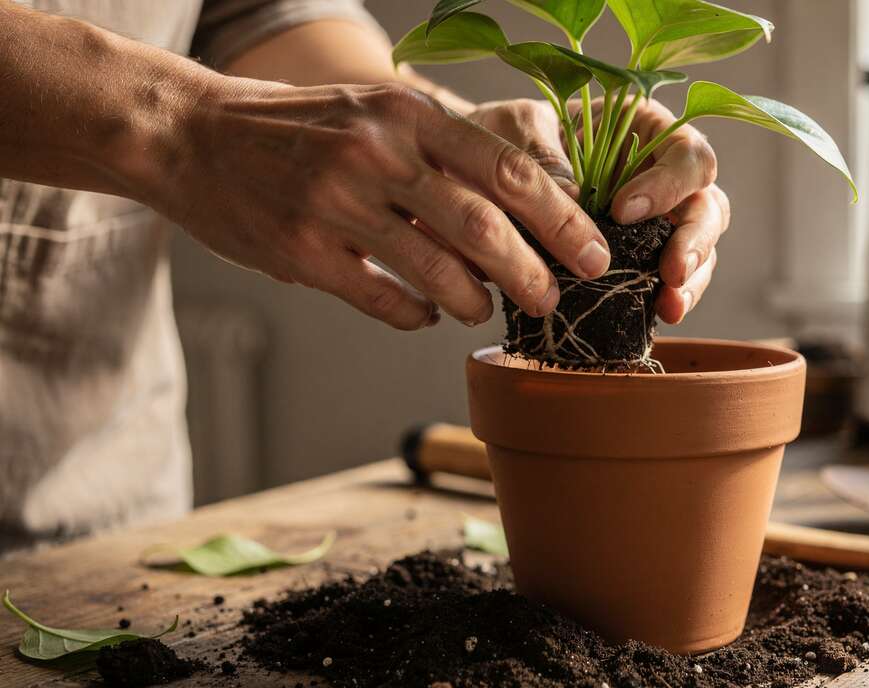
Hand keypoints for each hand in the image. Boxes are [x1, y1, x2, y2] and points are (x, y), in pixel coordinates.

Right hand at [148, 79, 612, 328]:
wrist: (192, 135)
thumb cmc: (303, 127)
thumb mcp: (376, 110)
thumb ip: (442, 151)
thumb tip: (527, 204)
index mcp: (407, 113)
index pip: (508, 169)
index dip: (562, 219)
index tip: (594, 254)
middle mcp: (377, 154)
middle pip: (485, 228)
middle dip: (533, 275)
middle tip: (552, 300)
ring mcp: (336, 204)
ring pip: (439, 272)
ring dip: (475, 302)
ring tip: (482, 310)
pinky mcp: (301, 252)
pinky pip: (383, 299)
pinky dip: (416, 314)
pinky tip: (425, 313)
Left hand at [469, 97, 728, 323]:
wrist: (479, 173)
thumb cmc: (506, 137)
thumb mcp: (520, 134)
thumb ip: (547, 159)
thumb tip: (576, 199)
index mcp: (647, 128)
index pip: (685, 153)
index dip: (667, 184)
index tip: (621, 211)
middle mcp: (663, 172)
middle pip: (707, 204)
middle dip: (694, 240)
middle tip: (671, 271)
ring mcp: (658, 217)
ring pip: (700, 246)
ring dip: (691, 278)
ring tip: (669, 305)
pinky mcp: (642, 256)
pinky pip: (671, 278)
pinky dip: (669, 296)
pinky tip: (659, 313)